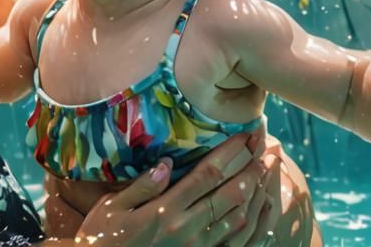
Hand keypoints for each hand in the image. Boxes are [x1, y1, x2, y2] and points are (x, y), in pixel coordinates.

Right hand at [76, 131, 278, 246]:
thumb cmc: (103, 238)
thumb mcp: (114, 208)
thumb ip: (142, 186)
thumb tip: (165, 162)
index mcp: (166, 210)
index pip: (206, 175)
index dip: (229, 153)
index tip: (244, 135)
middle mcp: (187, 229)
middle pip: (230, 195)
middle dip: (251, 168)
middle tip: (267, 147)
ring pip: (238, 219)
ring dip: (256, 193)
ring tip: (266, 171)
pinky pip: (234, 243)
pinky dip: (251, 224)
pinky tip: (258, 209)